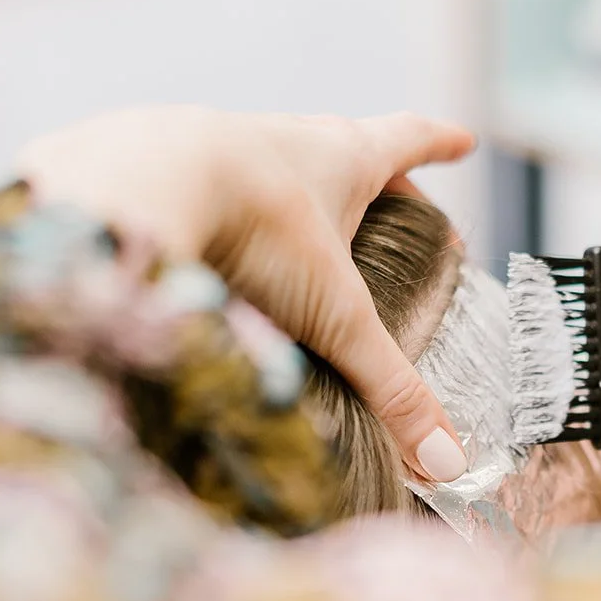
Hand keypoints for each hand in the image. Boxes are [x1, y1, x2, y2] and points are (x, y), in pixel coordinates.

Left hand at [18, 106, 475, 480]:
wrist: (139, 183)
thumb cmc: (253, 229)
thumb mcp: (335, 316)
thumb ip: (388, 387)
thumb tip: (442, 460)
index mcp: (339, 157)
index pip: (407, 140)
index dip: (438, 143)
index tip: (462, 140)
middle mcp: (281, 142)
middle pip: (340, 148)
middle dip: (370, 180)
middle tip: (391, 204)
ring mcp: (217, 150)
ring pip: (270, 169)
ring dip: (293, 199)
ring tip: (301, 239)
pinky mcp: (162, 174)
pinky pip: (207, 196)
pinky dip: (226, 222)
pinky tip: (215, 255)